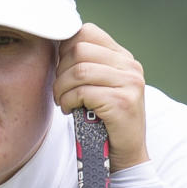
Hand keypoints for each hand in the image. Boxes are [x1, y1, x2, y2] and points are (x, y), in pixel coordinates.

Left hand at [54, 23, 148, 170]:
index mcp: (123, 57)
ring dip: (62, 88)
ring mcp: (129, 83)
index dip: (65, 49)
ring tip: (62, 101)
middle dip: (60, 71)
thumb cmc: (105, 122)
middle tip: (59, 91)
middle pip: (79, 49)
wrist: (126, 155)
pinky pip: (83, 92)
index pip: (87, 32)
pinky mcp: (122, 102)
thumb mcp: (99, 87)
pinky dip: (68, 101)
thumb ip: (87, 67)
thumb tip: (56, 47)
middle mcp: (129, 66)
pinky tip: (70, 110)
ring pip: (79, 70)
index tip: (61, 70)